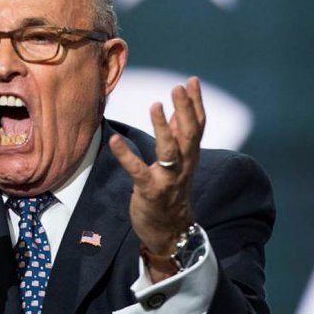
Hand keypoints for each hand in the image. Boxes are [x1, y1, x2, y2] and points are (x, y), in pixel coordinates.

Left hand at [108, 77, 205, 279]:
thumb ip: (179, 139)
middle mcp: (184, 166)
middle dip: (185, 110)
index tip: (191, 80)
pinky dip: (126, 155)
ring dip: (163, 127)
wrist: (170, 232)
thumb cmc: (171, 193)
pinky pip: (138, 171)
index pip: (198, 126)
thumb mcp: (180, 164)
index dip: (196, 103)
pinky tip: (115, 140)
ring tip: (155, 105)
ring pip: (170, 151)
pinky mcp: (150, 191)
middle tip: (177, 87)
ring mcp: (168, 179)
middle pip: (189, 135)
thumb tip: (180, 111)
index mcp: (190, 158)